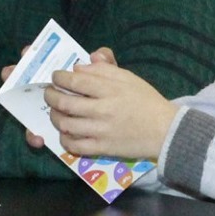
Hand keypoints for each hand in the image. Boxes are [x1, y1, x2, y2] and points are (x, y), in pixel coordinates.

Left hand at [44, 53, 172, 159]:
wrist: (165, 130)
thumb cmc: (146, 101)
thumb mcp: (129, 78)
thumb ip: (104, 69)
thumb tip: (80, 67)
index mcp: (110, 89)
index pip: (75, 81)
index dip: (59, 77)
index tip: (56, 76)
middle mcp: (102, 110)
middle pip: (65, 103)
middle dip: (51, 96)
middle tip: (49, 93)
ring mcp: (101, 131)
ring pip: (66, 125)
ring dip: (55, 117)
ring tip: (55, 112)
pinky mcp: (102, 148)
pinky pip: (75, 146)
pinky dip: (65, 140)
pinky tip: (66, 133)